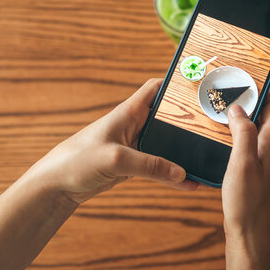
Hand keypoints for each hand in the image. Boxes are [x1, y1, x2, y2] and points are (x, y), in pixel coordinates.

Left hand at [26, 78, 197, 204]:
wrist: (56, 186)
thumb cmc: (76, 161)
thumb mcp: (115, 160)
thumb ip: (150, 165)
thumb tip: (182, 173)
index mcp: (128, 112)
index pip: (156, 88)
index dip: (175, 83)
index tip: (199, 85)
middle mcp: (135, 125)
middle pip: (168, 116)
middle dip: (189, 119)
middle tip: (213, 123)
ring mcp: (136, 145)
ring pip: (168, 143)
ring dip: (185, 150)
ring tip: (208, 156)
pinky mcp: (134, 164)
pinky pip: (160, 166)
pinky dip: (175, 174)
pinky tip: (190, 183)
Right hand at [222, 94, 269, 269]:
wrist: (252, 234)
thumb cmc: (248, 202)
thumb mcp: (242, 162)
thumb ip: (243, 132)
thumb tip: (239, 108)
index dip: (259, 90)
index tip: (240, 82)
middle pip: (265, 114)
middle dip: (248, 102)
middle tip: (226, 95)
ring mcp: (267, 159)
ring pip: (256, 128)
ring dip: (242, 119)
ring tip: (222, 113)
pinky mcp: (258, 169)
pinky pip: (251, 143)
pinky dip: (239, 135)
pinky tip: (223, 138)